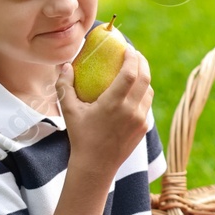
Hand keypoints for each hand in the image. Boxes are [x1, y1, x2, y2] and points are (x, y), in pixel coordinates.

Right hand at [58, 48, 152, 172]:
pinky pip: (147, 105)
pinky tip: (134, 90)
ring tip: (135, 70)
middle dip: (142, 62)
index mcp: (113, 104)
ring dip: (144, 77)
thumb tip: (66, 65)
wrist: (96, 166)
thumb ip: (65, 86)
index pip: (130, 73)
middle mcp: (131, 110)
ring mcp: (140, 120)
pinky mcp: (143, 128)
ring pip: (148, 91)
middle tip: (134, 54)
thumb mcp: (69, 111)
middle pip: (145, 78)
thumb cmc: (81, 137)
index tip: (127, 48)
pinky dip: (143, 93)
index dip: (132, 57)